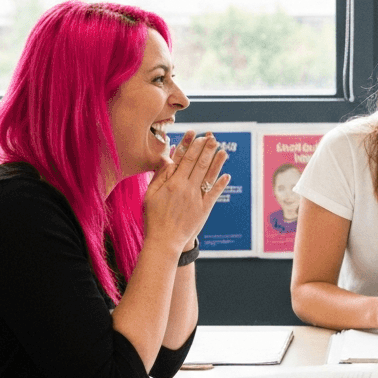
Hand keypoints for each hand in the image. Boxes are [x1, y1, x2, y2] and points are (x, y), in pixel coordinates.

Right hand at [144, 131, 229, 251]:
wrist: (164, 241)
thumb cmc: (153, 218)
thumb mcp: (150, 195)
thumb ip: (160, 176)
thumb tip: (167, 159)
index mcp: (173, 183)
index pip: (184, 159)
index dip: (191, 146)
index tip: (196, 135)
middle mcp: (187, 188)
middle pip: (199, 164)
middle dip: (206, 149)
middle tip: (212, 137)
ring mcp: (197, 198)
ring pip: (209, 176)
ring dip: (217, 162)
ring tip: (223, 150)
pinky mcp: (204, 209)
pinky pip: (214, 193)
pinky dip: (221, 184)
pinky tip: (226, 175)